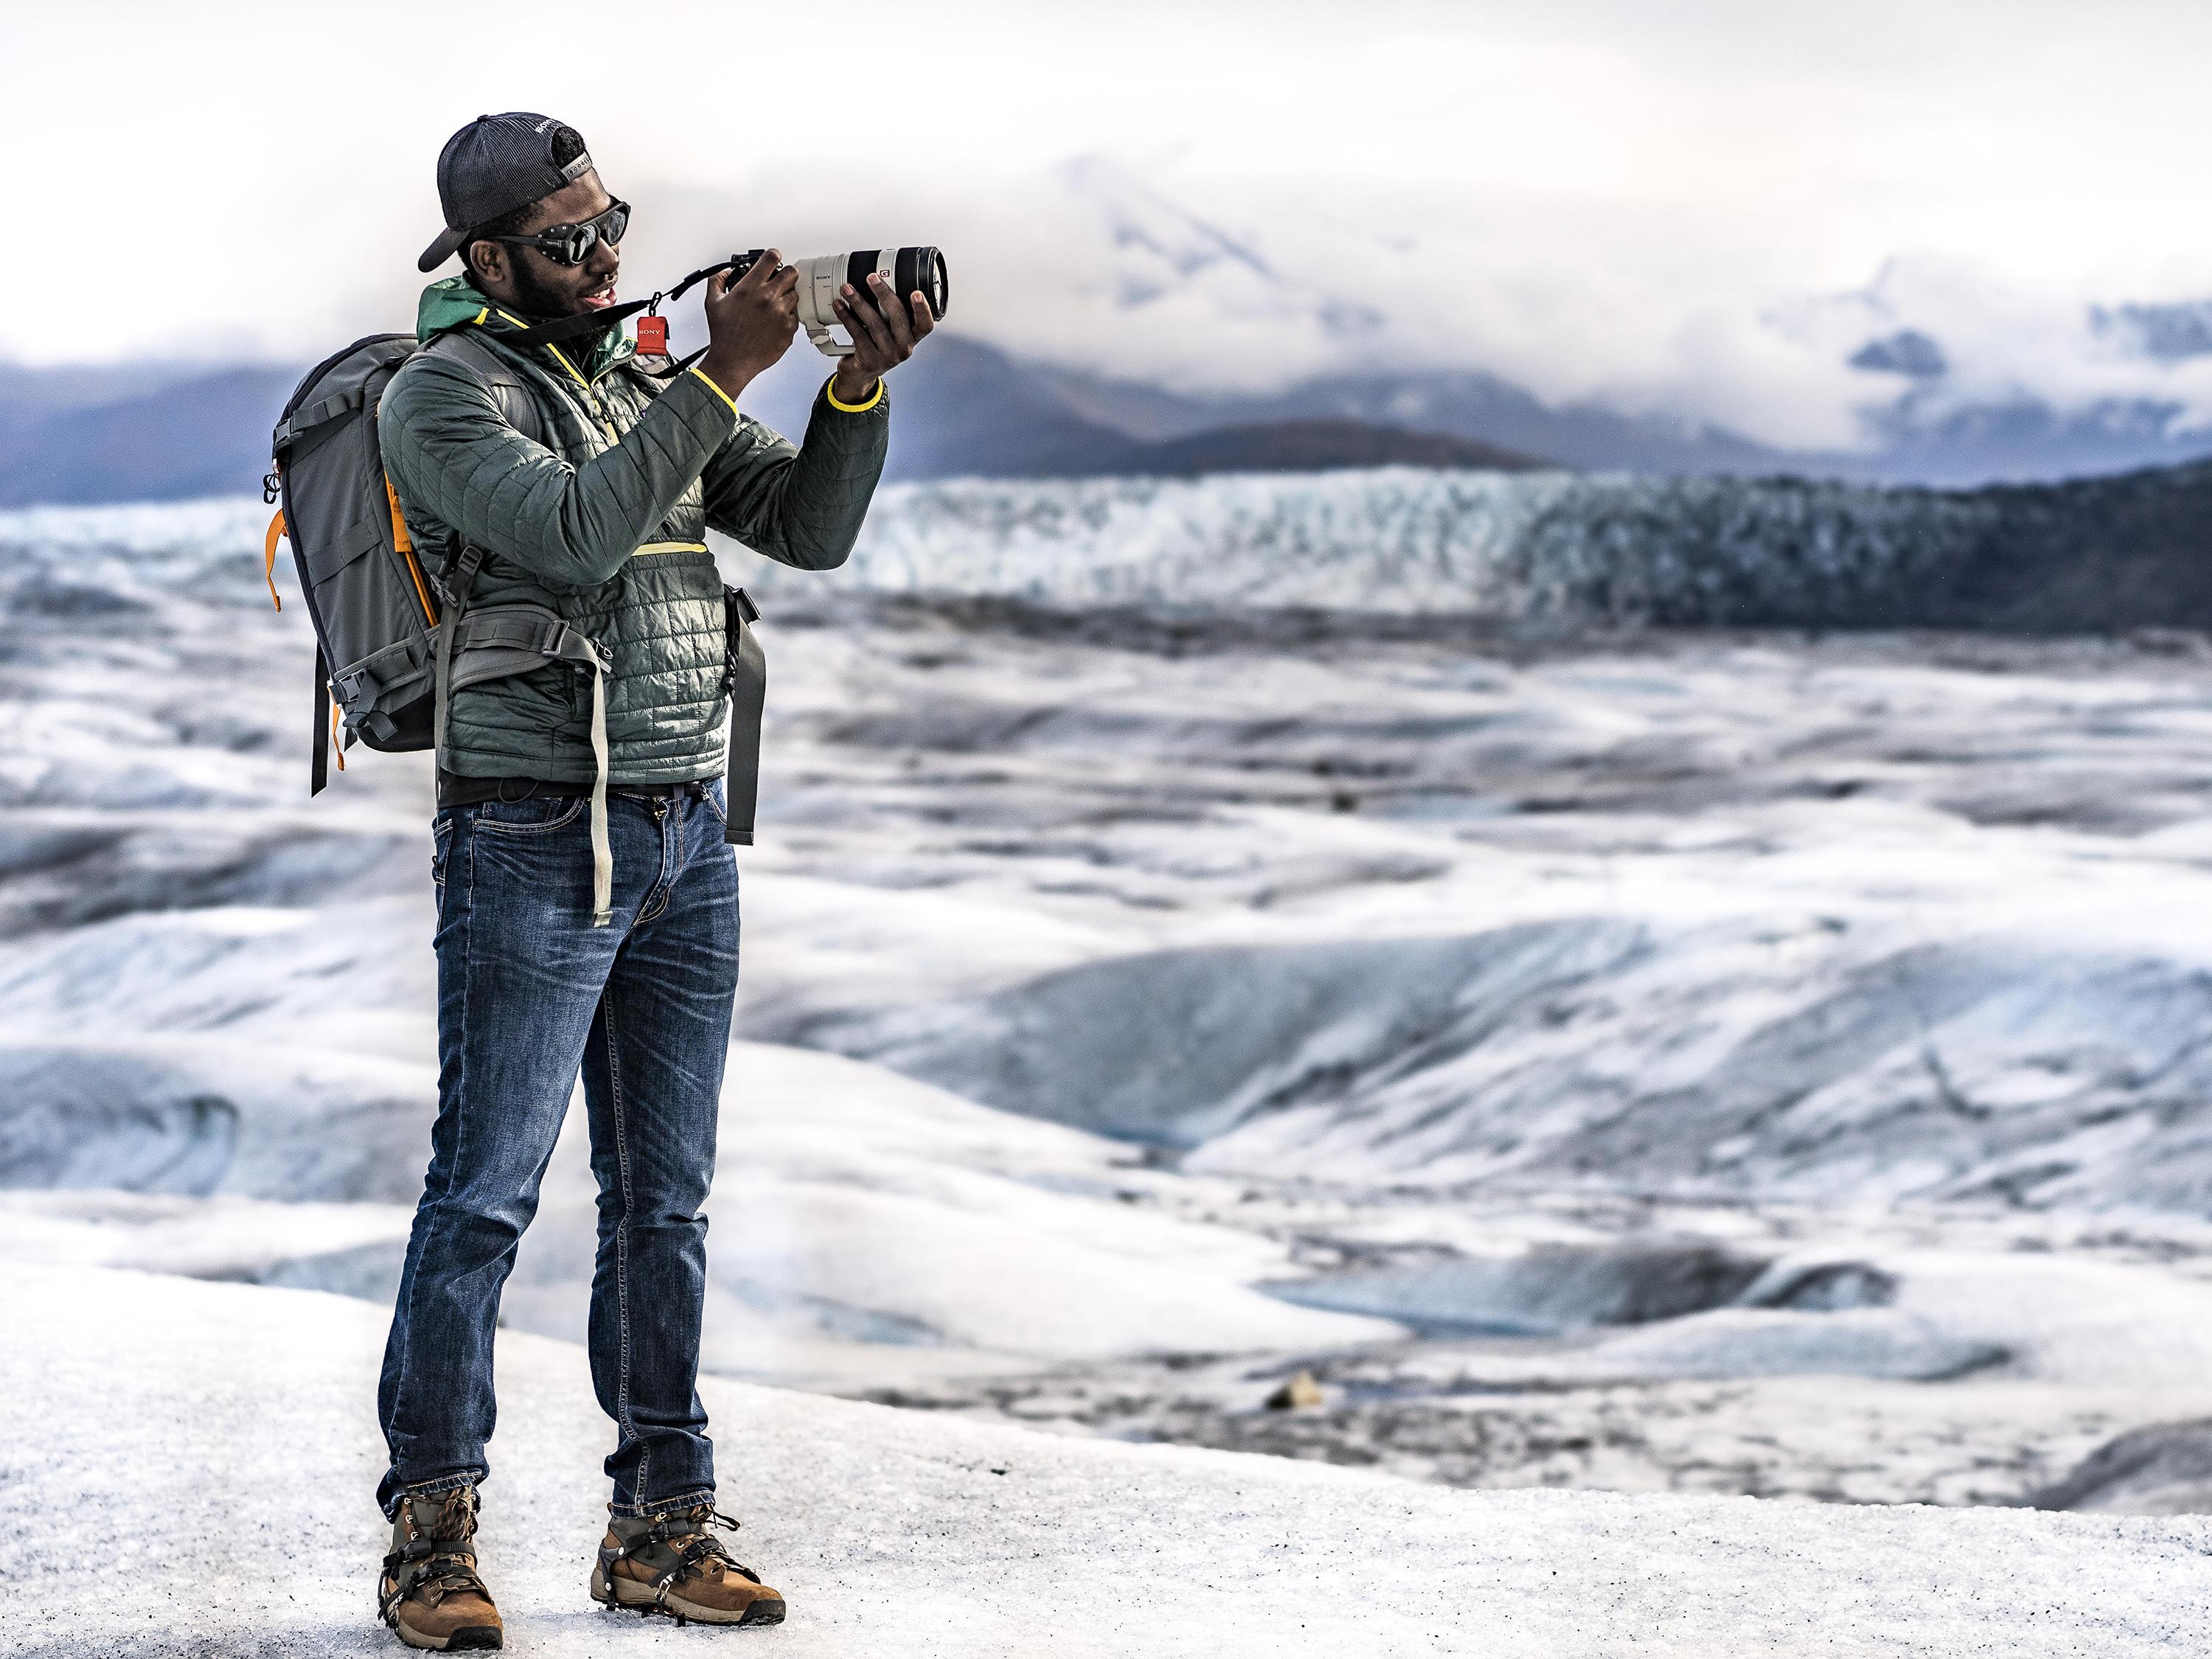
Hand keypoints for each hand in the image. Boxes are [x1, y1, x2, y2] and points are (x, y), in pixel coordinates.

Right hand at [698, 250, 798, 400]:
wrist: (732, 360)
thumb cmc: (724, 335)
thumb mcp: (712, 302)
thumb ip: (717, 280)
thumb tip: (725, 272)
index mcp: (750, 287)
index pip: (771, 258)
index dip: (774, 256)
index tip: (774, 259)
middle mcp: (768, 297)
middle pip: (791, 273)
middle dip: (786, 275)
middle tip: (780, 281)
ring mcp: (781, 313)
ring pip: (795, 294)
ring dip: (787, 297)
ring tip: (773, 307)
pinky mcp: (789, 329)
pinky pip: (796, 316)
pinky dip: (788, 317)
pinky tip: (774, 322)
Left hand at [829, 272, 934, 404]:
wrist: (860, 373)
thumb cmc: (876, 346)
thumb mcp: (889, 332)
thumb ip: (891, 314)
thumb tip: (877, 280)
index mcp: (912, 338)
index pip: (925, 325)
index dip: (923, 309)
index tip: (916, 293)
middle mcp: (904, 349)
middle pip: (898, 317)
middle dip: (884, 294)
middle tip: (871, 277)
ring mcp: (888, 357)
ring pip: (875, 323)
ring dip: (859, 302)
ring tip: (847, 288)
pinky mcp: (870, 361)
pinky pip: (858, 334)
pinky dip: (846, 317)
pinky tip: (839, 306)